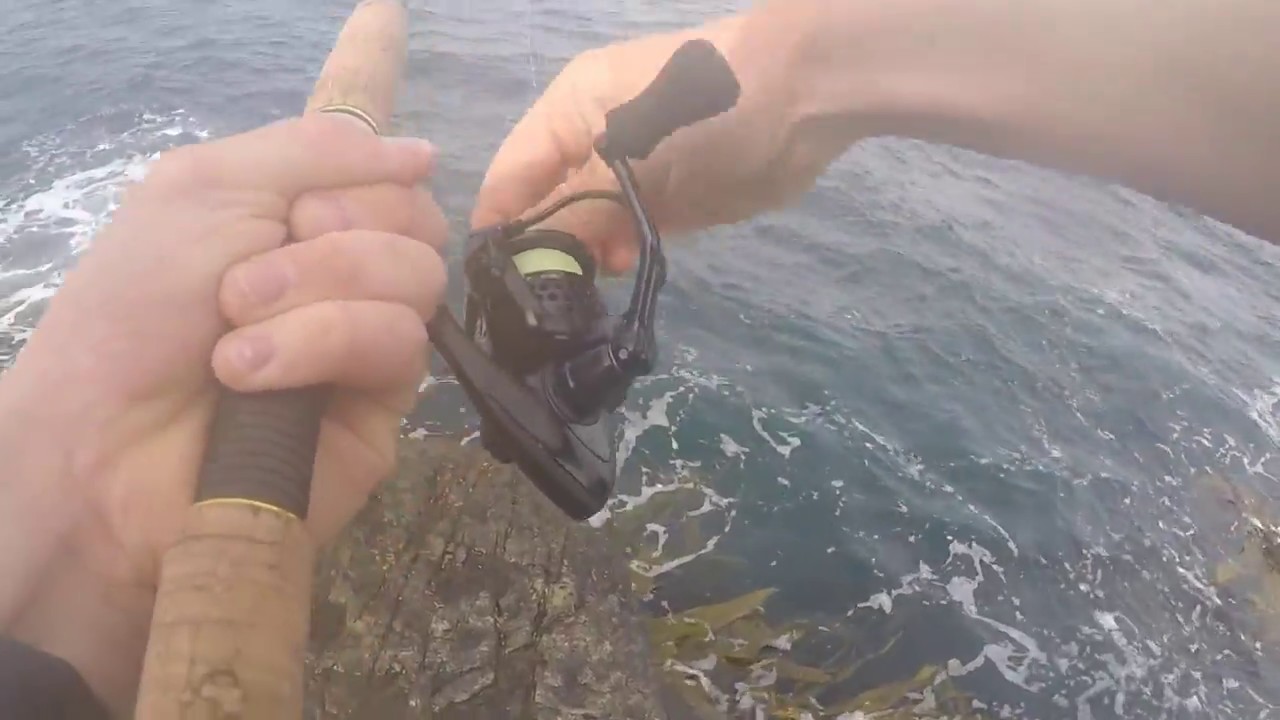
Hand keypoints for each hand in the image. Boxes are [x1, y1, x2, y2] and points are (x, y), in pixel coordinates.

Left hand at [0, 113, 445, 711]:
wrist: (102, 439)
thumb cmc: (136, 307)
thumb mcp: (205, 187)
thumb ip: (314, 149)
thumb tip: (424, 153)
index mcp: (311, 218)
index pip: (396, 177)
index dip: (368, 176)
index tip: (300, 208)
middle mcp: (353, 276)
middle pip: (419, 221)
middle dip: (334, 237)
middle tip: (246, 276)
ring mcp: (372, 342)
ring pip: (418, 279)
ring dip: (318, 289)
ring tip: (235, 328)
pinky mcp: (384, 407)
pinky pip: (399, 344)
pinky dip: (322, 342)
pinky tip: (253, 374)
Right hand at [470, 11, 850, 273]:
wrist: (802, 101)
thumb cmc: (704, 114)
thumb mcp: (631, 160)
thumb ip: (578, 212)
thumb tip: (534, 258)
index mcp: (568, 109)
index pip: (510, 174)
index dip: (496, 224)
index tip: (487, 280)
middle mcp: (590, 137)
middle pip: (546, 200)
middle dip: (544, 245)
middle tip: (545, 292)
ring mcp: (632, 168)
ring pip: (587, 221)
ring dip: (584, 253)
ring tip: (591, 276)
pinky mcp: (669, 196)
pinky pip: (627, 229)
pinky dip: (621, 251)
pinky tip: (620, 267)